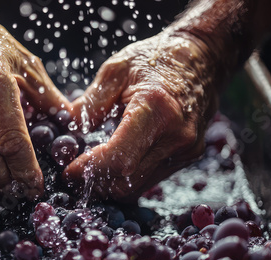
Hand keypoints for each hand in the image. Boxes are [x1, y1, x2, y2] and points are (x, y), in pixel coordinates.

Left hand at [64, 32, 218, 201]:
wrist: (203, 59)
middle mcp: (176, 136)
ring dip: (110, 184)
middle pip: (126, 181)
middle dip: (96, 182)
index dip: (90, 170)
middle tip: (75, 173)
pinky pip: (150, 179)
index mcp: (157, 110)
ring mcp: (186, 150)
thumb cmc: (157, 59)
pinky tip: (115, 163)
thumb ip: (90, 104)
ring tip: (91, 168)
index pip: (120, 159)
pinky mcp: (188, 156)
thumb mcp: (116, 71)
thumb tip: (67, 131)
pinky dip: (127, 178)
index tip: (70, 169)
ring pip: (137, 187)